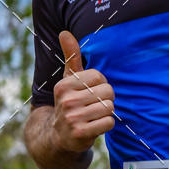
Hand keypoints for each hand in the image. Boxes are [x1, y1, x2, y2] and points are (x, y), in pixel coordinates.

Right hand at [52, 30, 114, 152]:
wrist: (59, 136)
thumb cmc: (70, 102)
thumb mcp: (68, 79)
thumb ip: (71, 56)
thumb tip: (64, 32)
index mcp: (64, 85)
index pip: (99, 76)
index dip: (101, 84)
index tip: (92, 91)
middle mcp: (66, 101)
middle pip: (108, 91)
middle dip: (107, 98)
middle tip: (96, 105)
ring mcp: (72, 118)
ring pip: (109, 107)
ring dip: (107, 112)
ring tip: (96, 115)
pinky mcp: (80, 133)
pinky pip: (109, 122)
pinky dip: (107, 124)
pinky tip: (96, 125)